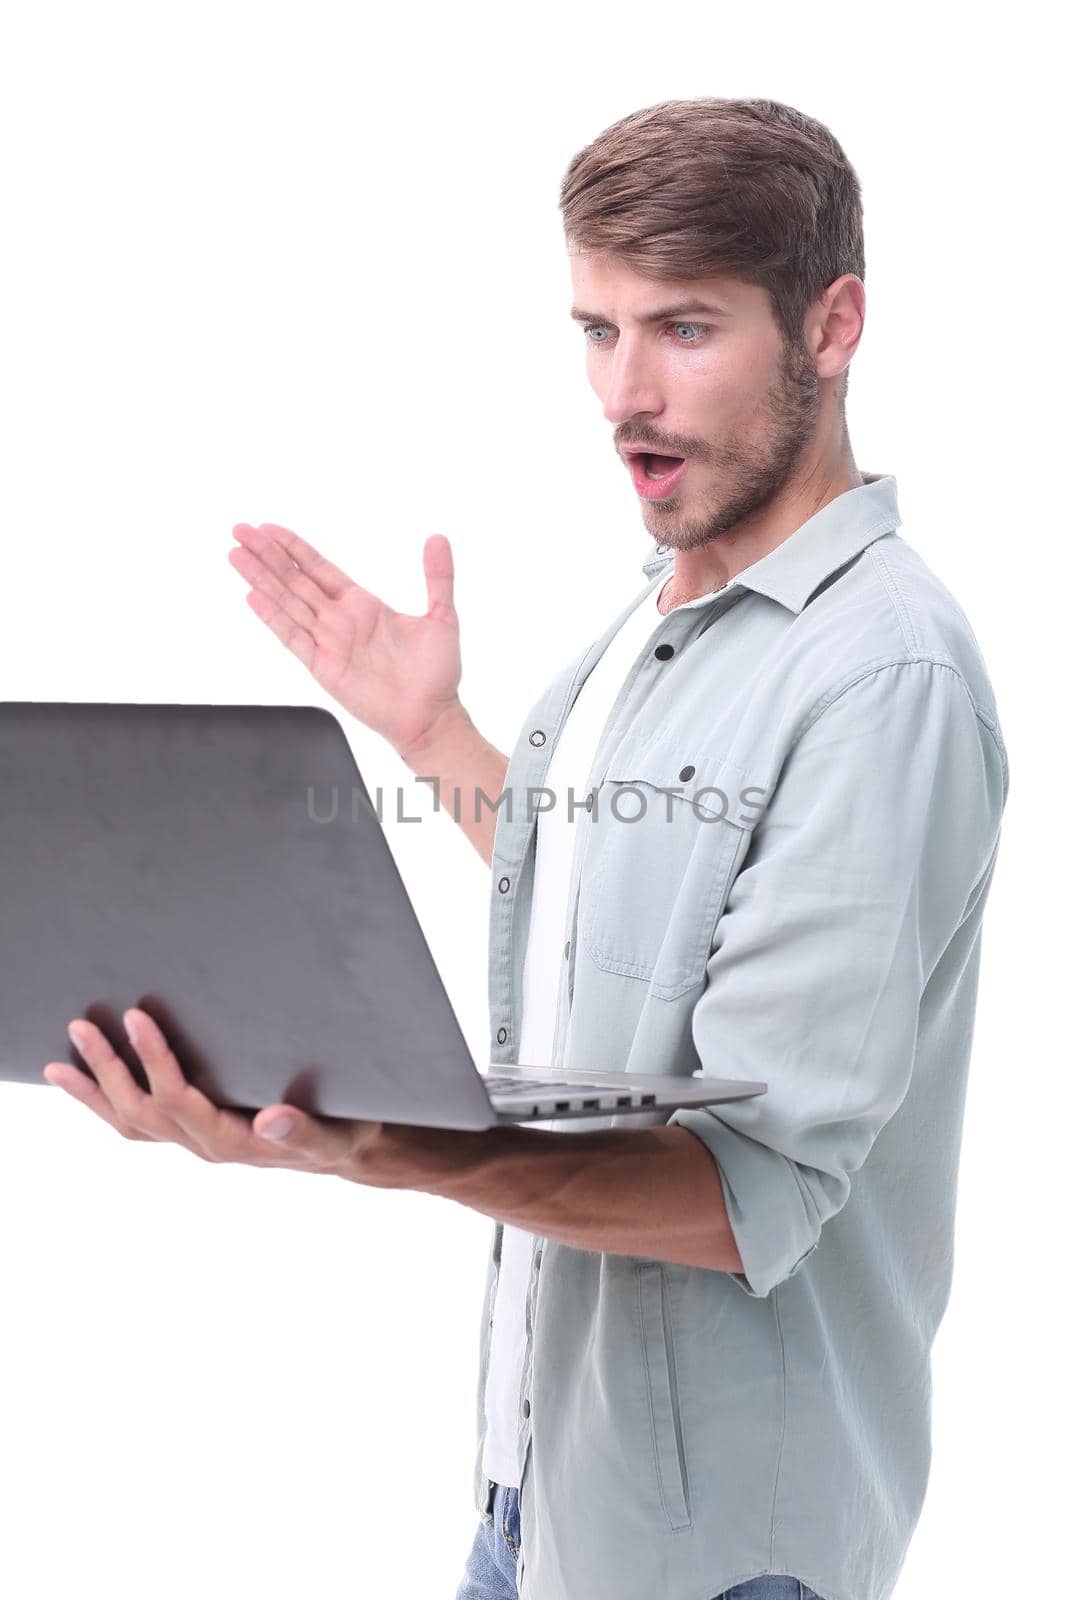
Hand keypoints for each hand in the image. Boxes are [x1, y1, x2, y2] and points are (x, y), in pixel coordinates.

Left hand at [43, 1009, 385, 1180]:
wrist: (347, 1151)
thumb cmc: (342, 1133)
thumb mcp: (333, 1132)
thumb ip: (303, 1129)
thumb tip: (270, 1120)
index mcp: (233, 1142)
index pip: (179, 1100)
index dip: (155, 1060)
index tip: (138, 1017)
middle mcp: (206, 1145)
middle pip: (141, 1111)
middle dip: (108, 1070)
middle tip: (82, 1027)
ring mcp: (196, 1140)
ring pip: (132, 1122)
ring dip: (95, 1091)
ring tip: (62, 1060)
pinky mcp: (196, 1132)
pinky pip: (141, 1123)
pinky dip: (109, 1103)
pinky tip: (92, 1081)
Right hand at [228, 521, 464, 761]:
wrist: (432, 715)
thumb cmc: (437, 673)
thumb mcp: (442, 615)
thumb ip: (438, 577)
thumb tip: (439, 539)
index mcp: (362, 605)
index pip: (318, 568)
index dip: (294, 547)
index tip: (269, 528)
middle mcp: (340, 621)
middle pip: (294, 580)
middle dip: (267, 555)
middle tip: (240, 530)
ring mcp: (329, 643)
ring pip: (287, 603)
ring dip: (261, 579)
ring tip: (236, 555)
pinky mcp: (324, 667)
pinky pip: (294, 638)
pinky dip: (273, 618)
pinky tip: (254, 597)